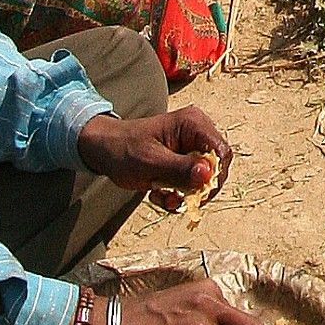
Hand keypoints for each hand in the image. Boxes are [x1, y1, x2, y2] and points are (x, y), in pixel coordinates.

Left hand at [79, 104, 234, 207]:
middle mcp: (197, 133)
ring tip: (163, 199)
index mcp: (193, 124)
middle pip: (215, 166)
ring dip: (185, 194)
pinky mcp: (183, 161)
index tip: (198, 195)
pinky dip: (178, 194)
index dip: (215, 175)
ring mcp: (191, 147)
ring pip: (204, 177)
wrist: (103, 150)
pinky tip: (160, 195)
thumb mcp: (150, 161)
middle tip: (176, 201)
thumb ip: (179, 168)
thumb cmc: (124, 150)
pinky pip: (191, 182)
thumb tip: (208, 175)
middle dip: (197, 188)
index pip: (220, 151)